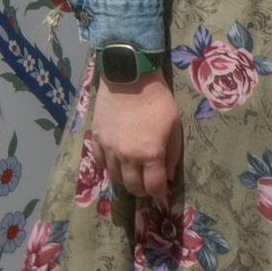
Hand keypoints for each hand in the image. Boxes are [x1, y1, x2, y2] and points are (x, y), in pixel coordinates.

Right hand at [86, 70, 182, 207]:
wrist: (130, 75)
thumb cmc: (157, 99)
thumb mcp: (174, 125)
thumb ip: (172, 154)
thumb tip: (168, 176)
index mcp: (150, 154)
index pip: (153, 187)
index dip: (159, 194)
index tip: (162, 194)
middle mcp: (128, 156)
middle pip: (133, 187)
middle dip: (143, 189)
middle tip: (147, 183)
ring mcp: (109, 148)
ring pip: (115, 177)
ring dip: (125, 178)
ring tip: (132, 172)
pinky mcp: (97, 137)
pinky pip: (99, 162)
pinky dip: (108, 166)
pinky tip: (115, 161)